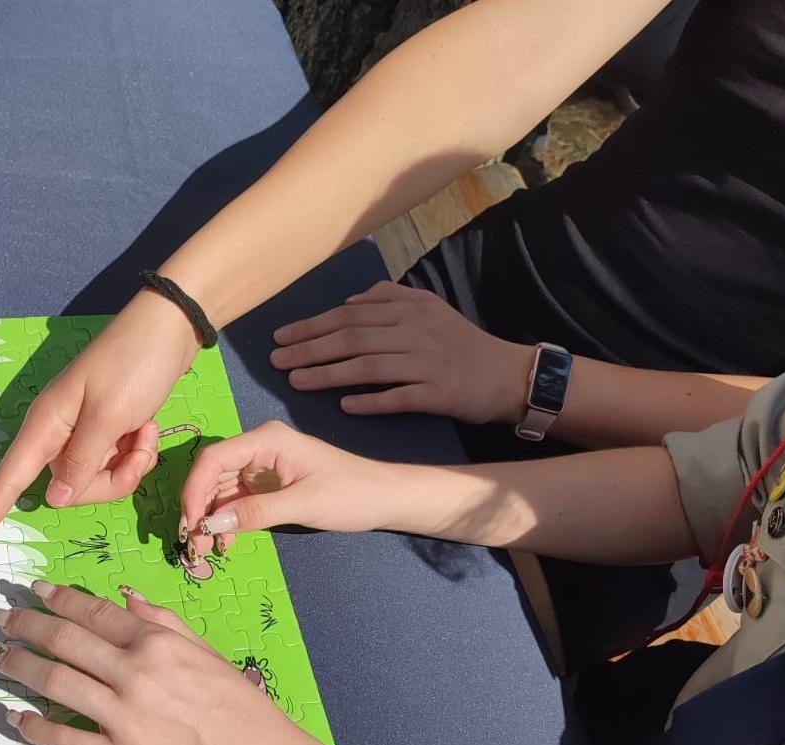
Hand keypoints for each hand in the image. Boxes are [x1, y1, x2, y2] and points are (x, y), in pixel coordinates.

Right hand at [0, 291, 200, 555]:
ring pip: (97, 483)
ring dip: (129, 465)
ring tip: (146, 431)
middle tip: (137, 447)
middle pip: (68, 491)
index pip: (7, 481)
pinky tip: (149, 428)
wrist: (168, 331)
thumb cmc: (133, 364)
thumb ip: (82, 461)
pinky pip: (116, 467)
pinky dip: (137, 453)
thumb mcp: (109, 414)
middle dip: (110, 481)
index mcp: (46, 426)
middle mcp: (57, 435)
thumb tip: (55, 500)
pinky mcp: (106, 435)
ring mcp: (82, 436)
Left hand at [0, 581, 319, 744]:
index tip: (32, 591)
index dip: (57, 598)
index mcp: (157, 643)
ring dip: (18, 666)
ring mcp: (123, 717)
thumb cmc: (241, 708)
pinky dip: (33, 726)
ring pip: (55, 682)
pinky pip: (64, 739)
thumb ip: (164, 621)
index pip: (92, 612)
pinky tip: (13, 716)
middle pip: (63, 641)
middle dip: (24, 624)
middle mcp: (134, 673)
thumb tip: (124, 597)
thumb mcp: (207, 651)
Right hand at [179, 421, 394, 558]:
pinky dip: (228, 520)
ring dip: (211, 517)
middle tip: (195, 544)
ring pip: (221, 489)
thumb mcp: (303, 504)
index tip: (190, 523)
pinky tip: (227, 541)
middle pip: (213, 474)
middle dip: (199, 508)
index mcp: (267, 440)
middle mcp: (259, 447)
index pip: (214, 458)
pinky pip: (237, 499)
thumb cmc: (352, 494)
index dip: (194, 490)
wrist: (385, 498)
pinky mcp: (269, 483)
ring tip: (208, 548)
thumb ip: (256, 512)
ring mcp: (263, 465)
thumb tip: (211, 523)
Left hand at [270, 281, 533, 423]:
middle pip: (352, 338)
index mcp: (409, 309)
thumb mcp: (430, 309)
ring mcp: (426, 363)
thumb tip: (352, 301)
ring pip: (368, 366)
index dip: (312, 326)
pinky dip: (370, 401)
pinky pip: (398, 396)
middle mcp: (415, 332)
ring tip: (296, 383)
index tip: (280, 337)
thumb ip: (391, 298)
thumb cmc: (462, 344)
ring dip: (328, 375)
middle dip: (309, 349)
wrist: (508, 374)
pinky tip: (344, 406)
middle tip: (276, 362)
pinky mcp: (437, 393)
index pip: (350, 315)